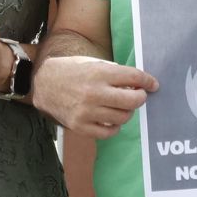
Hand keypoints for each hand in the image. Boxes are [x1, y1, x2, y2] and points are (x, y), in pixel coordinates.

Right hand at [31, 56, 155, 139]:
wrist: (43, 84)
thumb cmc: (71, 71)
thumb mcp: (92, 63)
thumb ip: (113, 73)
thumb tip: (136, 84)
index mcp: (98, 73)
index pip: (133, 77)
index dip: (147, 81)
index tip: (153, 84)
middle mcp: (94, 93)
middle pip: (132, 100)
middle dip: (140, 97)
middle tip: (139, 95)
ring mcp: (86, 112)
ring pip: (123, 117)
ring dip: (127, 112)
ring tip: (122, 106)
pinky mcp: (80, 126)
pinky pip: (108, 132)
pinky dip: (115, 127)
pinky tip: (112, 119)